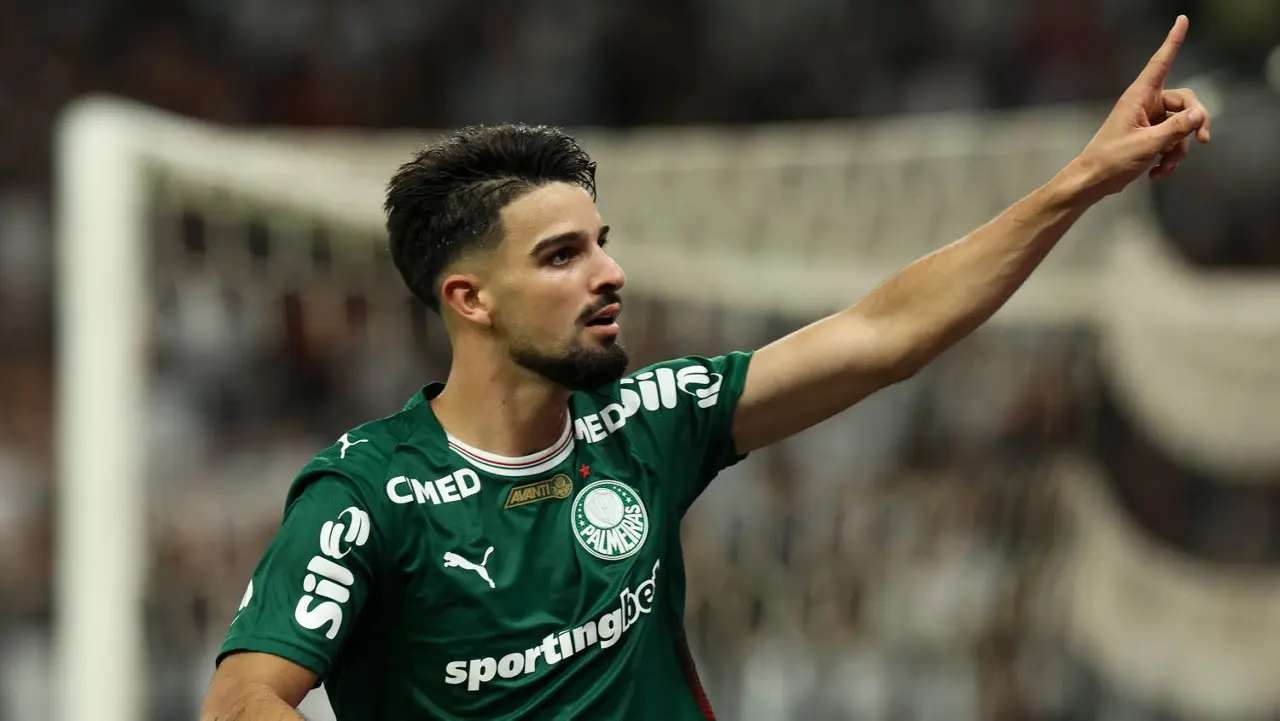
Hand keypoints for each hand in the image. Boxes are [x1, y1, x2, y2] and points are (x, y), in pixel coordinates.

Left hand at [1068, 15, 1211, 202]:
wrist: (1092, 182)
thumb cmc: (1111, 160)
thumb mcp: (1148, 144)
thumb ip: (1176, 128)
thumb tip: (1200, 114)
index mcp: (1139, 97)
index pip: (1160, 63)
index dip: (1172, 41)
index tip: (1182, 20)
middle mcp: (1145, 104)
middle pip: (1185, 102)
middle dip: (1196, 122)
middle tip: (1204, 139)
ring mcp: (1148, 121)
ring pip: (1181, 126)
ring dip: (1178, 149)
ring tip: (1165, 166)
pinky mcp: (1149, 136)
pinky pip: (1172, 140)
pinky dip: (1170, 157)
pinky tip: (1157, 173)